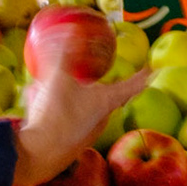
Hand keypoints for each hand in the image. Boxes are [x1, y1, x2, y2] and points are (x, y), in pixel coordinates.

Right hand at [12, 67, 149, 185]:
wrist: (38, 155)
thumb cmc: (56, 114)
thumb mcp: (57, 78)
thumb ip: (62, 54)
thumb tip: (68, 31)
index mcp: (105, 102)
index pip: (131, 86)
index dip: (142, 75)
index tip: (151, 69)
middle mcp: (100, 119)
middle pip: (105, 98)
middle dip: (97, 86)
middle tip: (91, 76)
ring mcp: (86, 133)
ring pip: (81, 108)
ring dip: (68, 96)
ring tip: (48, 86)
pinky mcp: (69, 143)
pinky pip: (63, 118)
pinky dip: (53, 108)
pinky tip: (34, 101)